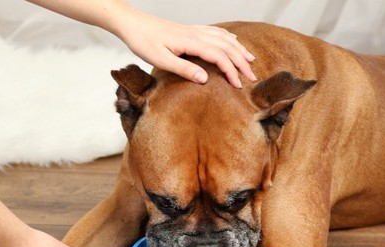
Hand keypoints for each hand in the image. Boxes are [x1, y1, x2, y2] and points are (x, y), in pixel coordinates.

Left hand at [116, 12, 255, 87]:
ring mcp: (193, 31)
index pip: (219, 57)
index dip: (231, 71)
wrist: (132, 24)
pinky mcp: (189, 30)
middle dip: (241, 62)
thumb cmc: (143, 42)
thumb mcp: (161, 60)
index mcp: (191, 43)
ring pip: (224, 38)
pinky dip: (228, 37)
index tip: (239, 86)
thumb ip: (184, 69)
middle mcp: (196, 34)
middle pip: (227, 47)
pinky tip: (233, 41)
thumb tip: (205, 78)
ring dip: (239, 49)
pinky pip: (215, 32)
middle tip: (252, 77)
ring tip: (250, 59)